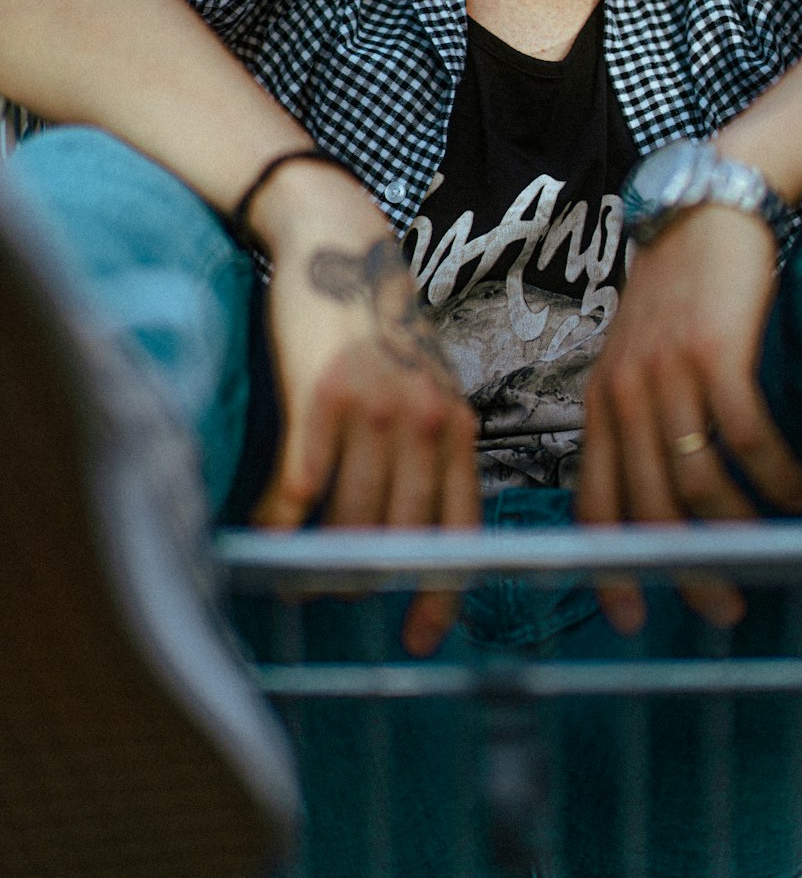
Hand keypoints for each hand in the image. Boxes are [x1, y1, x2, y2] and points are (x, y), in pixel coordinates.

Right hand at [250, 171, 479, 655]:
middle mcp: (424, 422)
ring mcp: (376, 410)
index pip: (458, 530)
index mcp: (456, 425)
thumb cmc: (380, 328)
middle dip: (362, 581)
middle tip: (329, 595)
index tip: (418, 635)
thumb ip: (427, 451)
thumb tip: (408, 536)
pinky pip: (299, 488)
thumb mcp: (425, 386)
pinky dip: (278, 521)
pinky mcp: (325, 397)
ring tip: (295, 574)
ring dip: (315, 563)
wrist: (342, 246)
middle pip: (398, 538)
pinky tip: (265, 530)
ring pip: (348, 521)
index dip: (439, 592)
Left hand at [578, 203, 801, 632]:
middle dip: (689, 568)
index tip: (634, 613)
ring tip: (773, 545)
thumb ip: (639, 415)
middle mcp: (625, 392)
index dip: (611, 566)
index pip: (595, 502)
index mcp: (600, 400)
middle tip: (725, 605)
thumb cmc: (680, 290)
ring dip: (740, 528)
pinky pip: (747, 438)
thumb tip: (664, 496)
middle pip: (651, 509)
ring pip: (700, 482)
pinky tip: (797, 489)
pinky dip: (775, 474)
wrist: (707, 209)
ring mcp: (668, 373)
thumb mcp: (639, 354)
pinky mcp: (717, 353)